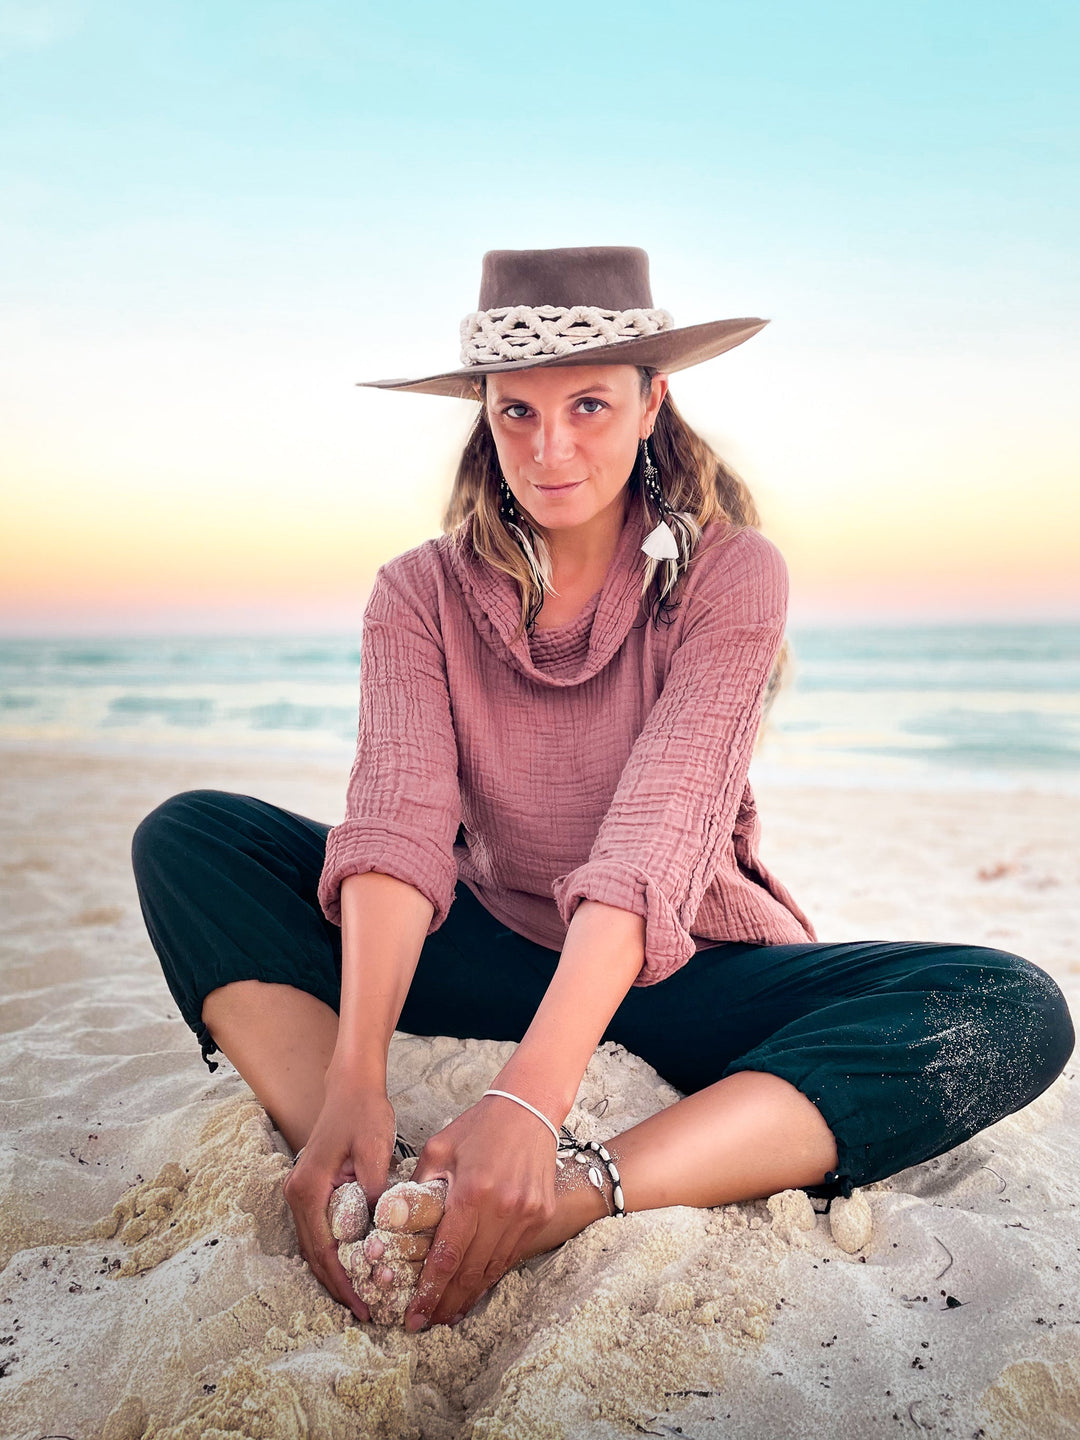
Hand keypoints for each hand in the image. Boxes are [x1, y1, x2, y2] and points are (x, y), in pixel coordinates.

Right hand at [282, 1078, 396, 1321]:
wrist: (351, 1085)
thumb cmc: (363, 1112)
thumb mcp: (373, 1150)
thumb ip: (373, 1192)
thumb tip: (377, 1233)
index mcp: (307, 1190)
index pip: (324, 1250)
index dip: (344, 1282)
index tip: (366, 1305)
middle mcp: (298, 1195)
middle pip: (315, 1254)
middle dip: (339, 1285)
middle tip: (368, 1311)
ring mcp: (303, 1193)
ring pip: (317, 1245)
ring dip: (338, 1271)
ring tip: (365, 1296)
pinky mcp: (315, 1189)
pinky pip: (323, 1230)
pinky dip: (338, 1251)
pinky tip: (359, 1263)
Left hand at [404, 1094, 557, 1329]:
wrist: (528, 1108)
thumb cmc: (478, 1126)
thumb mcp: (439, 1149)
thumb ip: (418, 1187)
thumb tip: (395, 1221)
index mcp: (473, 1192)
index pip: (447, 1256)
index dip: (430, 1291)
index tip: (414, 1315)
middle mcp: (503, 1208)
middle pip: (471, 1271)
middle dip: (446, 1303)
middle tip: (426, 1323)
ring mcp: (527, 1214)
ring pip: (494, 1268)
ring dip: (469, 1294)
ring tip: (447, 1313)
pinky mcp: (541, 1214)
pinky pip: (512, 1254)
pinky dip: (492, 1273)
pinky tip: (475, 1285)